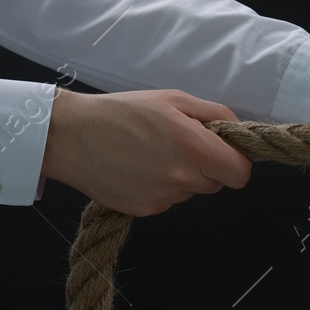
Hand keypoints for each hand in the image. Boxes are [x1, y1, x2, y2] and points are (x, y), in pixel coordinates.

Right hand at [42, 88, 252, 215]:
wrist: (68, 135)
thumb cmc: (123, 112)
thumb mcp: (175, 99)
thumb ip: (216, 114)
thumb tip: (238, 131)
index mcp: (194, 148)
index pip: (241, 173)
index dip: (236, 161)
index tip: (223, 151)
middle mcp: (181, 178)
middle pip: (218, 183)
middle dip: (208, 166)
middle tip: (180, 145)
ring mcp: (162, 198)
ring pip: (192, 192)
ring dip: (183, 177)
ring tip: (152, 154)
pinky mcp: (144, 210)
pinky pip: (169, 200)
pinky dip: (161, 187)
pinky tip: (138, 169)